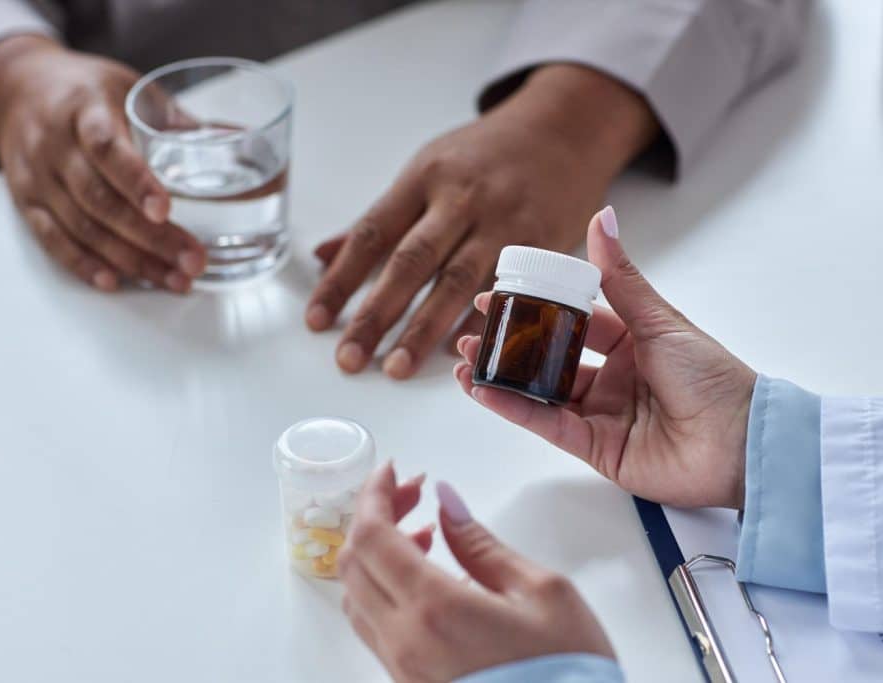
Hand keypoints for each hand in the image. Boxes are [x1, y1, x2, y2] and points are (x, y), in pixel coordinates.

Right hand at [0, 36, 205, 291]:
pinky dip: (84, 264)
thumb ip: (173, 121)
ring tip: (174, 279)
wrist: (18, 90)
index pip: (107, 147)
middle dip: (150, 237)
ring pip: (82, 226)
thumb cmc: (86, 92)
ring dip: (130, 259)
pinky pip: (52, 239)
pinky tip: (115, 282)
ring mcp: (38, 176)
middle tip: (192, 261)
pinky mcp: (26, 202)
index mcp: (84, 109)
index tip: (165, 209)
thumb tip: (231, 141)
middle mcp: (54, 144)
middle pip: (101, 199)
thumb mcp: (129, 89)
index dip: (136, 181)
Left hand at [306, 64, 658, 379]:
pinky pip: (505, 290)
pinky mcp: (540, 244)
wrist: (565, 129)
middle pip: (409, 263)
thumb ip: (382, 217)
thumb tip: (323, 254)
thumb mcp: (429, 168)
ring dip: (423, 331)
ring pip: (457, 282)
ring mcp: (503, 222)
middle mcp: (461, 198)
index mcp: (425, 177)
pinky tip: (458, 353)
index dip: (341, 280)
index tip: (317, 320)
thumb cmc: (489, 152)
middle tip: (349, 358)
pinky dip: (481, 322)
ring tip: (396, 368)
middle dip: (375, 315)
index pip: (372, 233)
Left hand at [339, 463, 613, 682]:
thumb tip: (447, 501)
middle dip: (375, 517)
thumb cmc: (570, 674)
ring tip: (425, 531)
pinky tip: (427, 574)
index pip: (371, 536)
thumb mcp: (542, 592)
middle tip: (412, 493)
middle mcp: (405, 643)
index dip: (374, 495)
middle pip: (354, 563)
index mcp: (434, 610)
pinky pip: (376, 626)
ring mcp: (403, 670)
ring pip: (358, 597)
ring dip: (378, 553)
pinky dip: (386, 587)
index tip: (392, 471)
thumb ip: (482, 543)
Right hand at [454, 207, 755, 508]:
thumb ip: (619, 276)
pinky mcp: (596, 448)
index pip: (572, 321)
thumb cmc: (712, 377)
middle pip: (548, 358)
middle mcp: (614, 377)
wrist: (741, 443)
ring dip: (500, 376)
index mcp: (632, 342)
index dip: (535, 308)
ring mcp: (602, 414)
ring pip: (540, 392)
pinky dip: (513, 408)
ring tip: (463, 358)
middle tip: (469, 330)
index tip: (497, 295)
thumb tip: (601, 216)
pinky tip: (483, 389)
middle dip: (508, 345)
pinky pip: (547, 424)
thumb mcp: (658, 319)